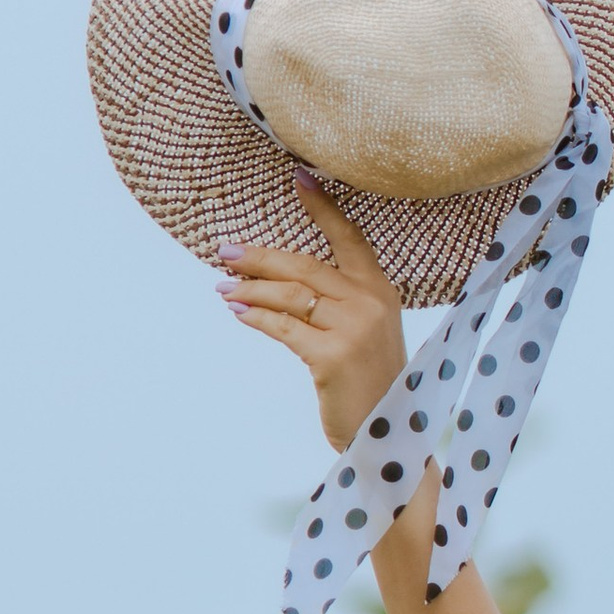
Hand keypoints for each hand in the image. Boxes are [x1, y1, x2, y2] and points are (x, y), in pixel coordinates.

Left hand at [219, 179, 407, 449]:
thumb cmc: (372, 384)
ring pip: (289, 294)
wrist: (389, 435)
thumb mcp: (366, 333)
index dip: (323, 207)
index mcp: (382, 291)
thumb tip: (279, 281)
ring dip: (250, 289)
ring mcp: (353, 329)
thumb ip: (339, 303)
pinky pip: (283, 327)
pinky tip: (239, 314)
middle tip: (225, 251)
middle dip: (259, 256)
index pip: (350, 238)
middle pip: (304, 265)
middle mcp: (370, 303)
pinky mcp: (332, 356)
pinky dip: (256, 318)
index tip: (299, 178)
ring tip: (224, 288)